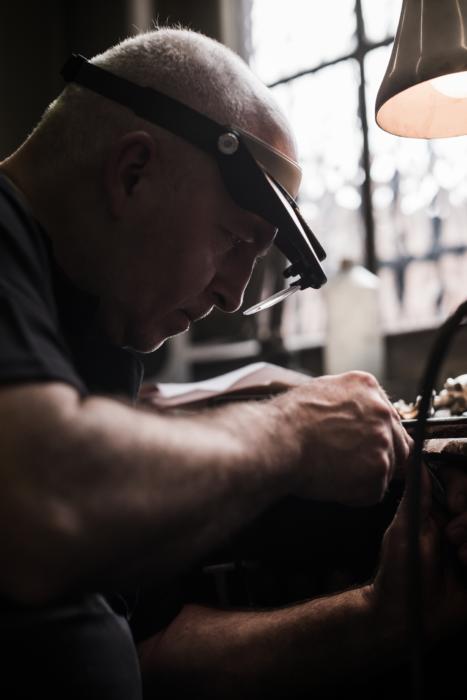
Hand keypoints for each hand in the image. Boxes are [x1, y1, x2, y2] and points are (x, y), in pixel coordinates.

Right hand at [274, 371, 412, 505]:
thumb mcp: (320, 390)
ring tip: (333, 472)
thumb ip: (347, 400)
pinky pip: (373, 491)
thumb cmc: (288, 418)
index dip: (373, 435)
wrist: (279, 439)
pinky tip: (332, 483)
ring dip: (364, 475)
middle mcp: (383, 412)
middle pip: (397, 442)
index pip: (388, 416)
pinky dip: (355, 494)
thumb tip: (351, 415)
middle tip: (351, 465)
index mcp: (369, 388)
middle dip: (377, 456)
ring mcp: (383, 442)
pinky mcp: (378, 472)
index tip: (359, 444)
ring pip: (386, 468)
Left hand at [371, 464, 466, 643]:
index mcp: (442, 512)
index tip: (455, 505)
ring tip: (461, 559)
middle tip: (453, 540)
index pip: (463, 484)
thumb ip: (416, 496)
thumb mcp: (405, 529)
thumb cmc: (399, 570)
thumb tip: (416, 459)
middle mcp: (462, 526)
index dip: (462, 490)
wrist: (407, 616)